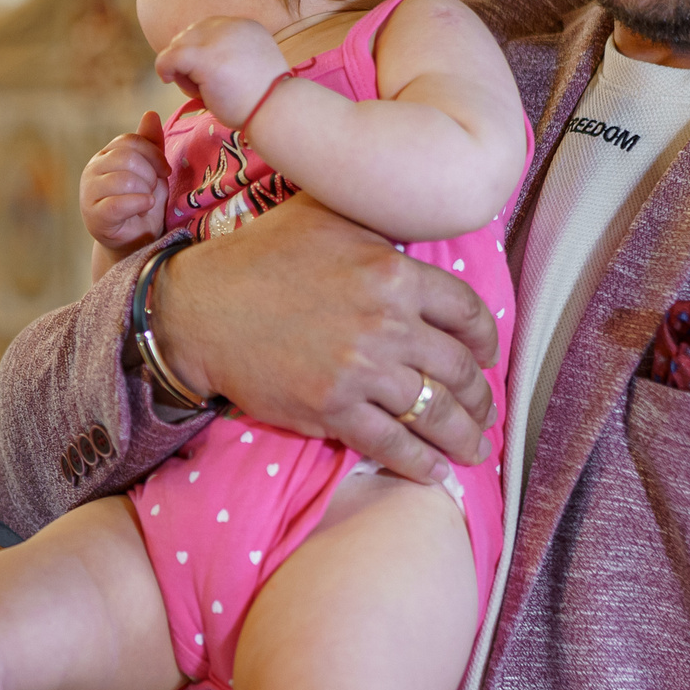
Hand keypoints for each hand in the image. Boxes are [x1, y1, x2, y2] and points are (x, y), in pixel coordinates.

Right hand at [84, 112, 170, 256]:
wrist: (136, 243)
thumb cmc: (143, 205)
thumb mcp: (151, 172)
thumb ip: (150, 145)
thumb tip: (151, 113)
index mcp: (105, 156)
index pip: (129, 141)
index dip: (153, 154)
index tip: (165, 171)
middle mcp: (92, 171)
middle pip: (126, 158)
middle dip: (149, 174)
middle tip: (153, 189)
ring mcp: (89, 194)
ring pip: (123, 179)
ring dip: (145, 190)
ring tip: (147, 201)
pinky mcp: (94, 217)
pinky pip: (118, 203)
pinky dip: (139, 203)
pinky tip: (146, 206)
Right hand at [153, 194, 496, 483]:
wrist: (202, 309)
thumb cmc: (262, 256)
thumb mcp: (326, 215)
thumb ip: (378, 226)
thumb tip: (411, 223)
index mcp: (393, 273)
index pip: (466, 312)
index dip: (486, 340)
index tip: (487, 355)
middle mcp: (387, 323)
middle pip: (459, 369)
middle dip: (480, 397)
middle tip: (484, 410)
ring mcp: (361, 370)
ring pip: (435, 413)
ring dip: (463, 437)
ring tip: (472, 449)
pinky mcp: (332, 409)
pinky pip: (392, 444)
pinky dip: (420, 465)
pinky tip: (437, 473)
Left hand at [158, 16, 290, 127]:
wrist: (276, 112)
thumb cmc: (264, 100)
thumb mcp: (249, 67)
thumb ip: (228, 56)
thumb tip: (195, 62)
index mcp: (245, 25)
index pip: (207, 29)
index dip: (200, 52)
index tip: (207, 75)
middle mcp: (231, 25)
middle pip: (190, 35)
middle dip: (189, 60)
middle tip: (203, 87)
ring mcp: (217, 39)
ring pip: (180, 46)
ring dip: (183, 70)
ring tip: (202, 91)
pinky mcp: (204, 57)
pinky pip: (170, 56)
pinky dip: (164, 67)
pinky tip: (167, 79)